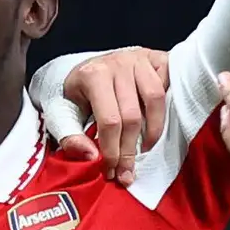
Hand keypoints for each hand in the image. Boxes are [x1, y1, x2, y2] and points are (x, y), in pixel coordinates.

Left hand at [63, 47, 171, 181]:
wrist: (88, 67)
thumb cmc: (76, 94)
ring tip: (144, 149)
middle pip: (133, 115)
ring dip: (152, 131)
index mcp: (93, 75)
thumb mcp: (62, 114)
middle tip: (126, 172)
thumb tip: (91, 157)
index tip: (112, 171)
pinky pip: (168, 83)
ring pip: (155, 99)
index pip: (109, 120)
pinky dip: (164, 105)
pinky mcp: (155, 57)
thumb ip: (70, 136)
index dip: (112, 150)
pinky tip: (154, 121)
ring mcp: (139, 58)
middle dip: (129, 150)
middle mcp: (118, 63)